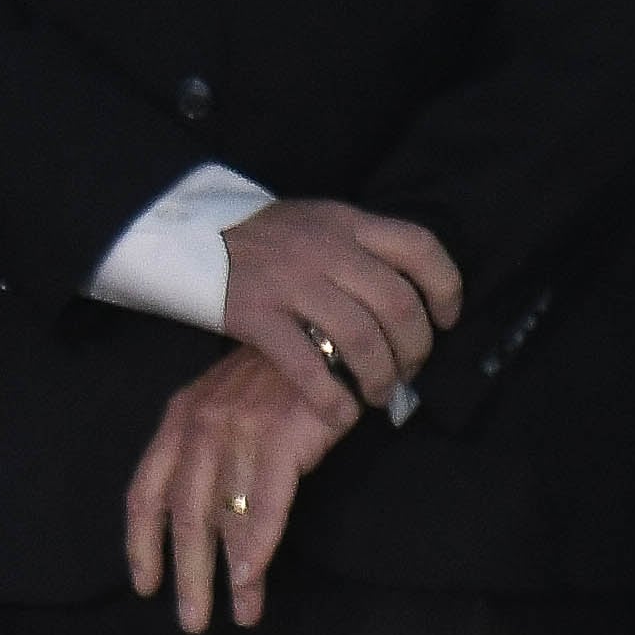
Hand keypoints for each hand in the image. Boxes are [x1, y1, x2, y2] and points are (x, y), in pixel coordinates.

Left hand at [123, 346, 355, 630]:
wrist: (325, 332)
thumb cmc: (279, 376)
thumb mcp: (227, 406)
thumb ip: (209, 453)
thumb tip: (207, 521)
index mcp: (179, 420)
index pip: (145, 491)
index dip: (142, 543)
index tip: (144, 585)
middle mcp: (199, 426)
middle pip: (181, 514)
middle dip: (185, 574)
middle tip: (191, 621)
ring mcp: (237, 430)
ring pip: (221, 516)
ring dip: (228, 574)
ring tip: (237, 615)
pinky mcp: (278, 436)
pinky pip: (264, 503)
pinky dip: (257, 545)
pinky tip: (253, 578)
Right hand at [215, 199, 460, 413]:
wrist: (187, 235)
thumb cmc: (264, 238)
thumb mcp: (316, 222)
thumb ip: (358, 248)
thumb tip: (410, 300)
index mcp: (346, 222)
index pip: (418, 247)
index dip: (445, 288)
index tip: (447, 320)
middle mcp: (324, 248)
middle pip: (396, 303)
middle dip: (415, 349)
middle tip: (410, 371)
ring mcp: (290, 280)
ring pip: (360, 336)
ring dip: (381, 376)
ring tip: (379, 394)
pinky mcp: (256, 314)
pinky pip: (307, 364)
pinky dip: (332, 396)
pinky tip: (341, 412)